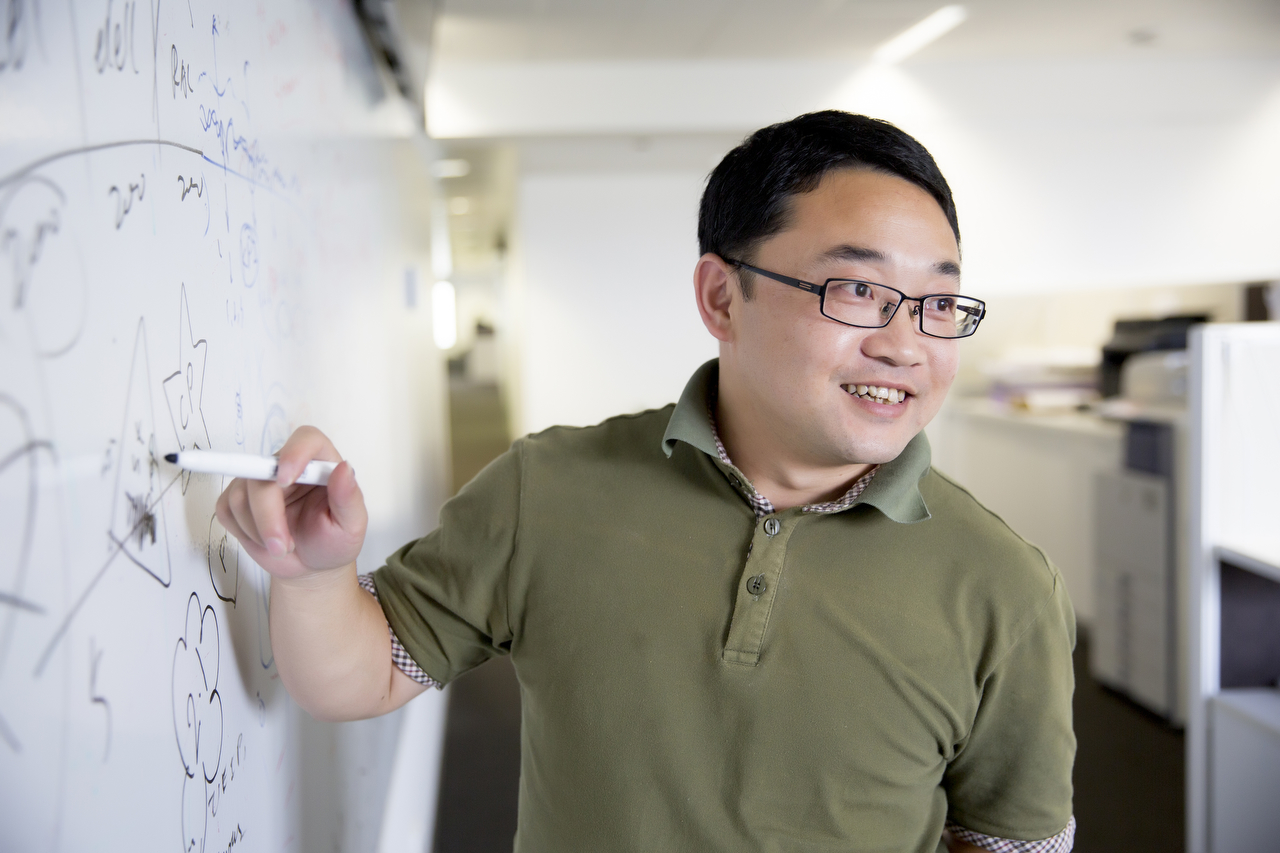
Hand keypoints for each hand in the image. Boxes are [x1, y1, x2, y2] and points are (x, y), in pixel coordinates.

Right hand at [215, 426, 366, 579]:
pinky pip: (226, 509)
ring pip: (240, 495)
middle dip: (267, 515)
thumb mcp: (352, 525)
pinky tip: (264, 541)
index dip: (293, 453)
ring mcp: (259, 481)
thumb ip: (348, 497)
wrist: (311, 564)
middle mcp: (288, 466)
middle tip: (282, 546)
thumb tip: (344, 468)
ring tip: (283, 546)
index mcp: (320, 464)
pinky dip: (243, 531)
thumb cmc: (333, 541)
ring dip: (257, 530)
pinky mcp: (239, 499)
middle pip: (262, 474)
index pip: (306, 439)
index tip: (285, 480)